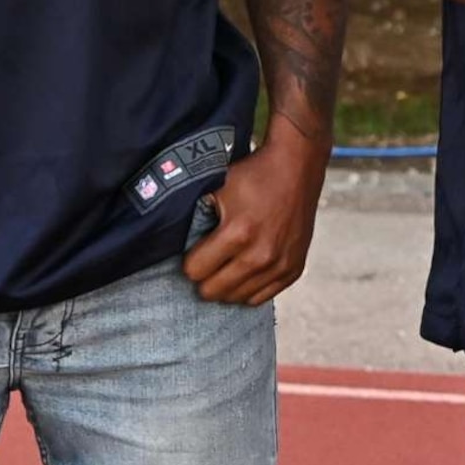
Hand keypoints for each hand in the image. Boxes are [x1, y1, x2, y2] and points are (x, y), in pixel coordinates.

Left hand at [186, 122, 326, 305]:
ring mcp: (280, 264)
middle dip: (205, 276)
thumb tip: (168, 237)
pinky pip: (262, 298)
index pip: (195, 271)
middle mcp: (261, 254)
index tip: (196, 250)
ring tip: (226, 266)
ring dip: (227, 284)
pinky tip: (245, 271)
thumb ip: (194, 214)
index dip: (190, 260)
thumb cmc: (254, 174)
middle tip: (209, 260)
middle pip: (214, 291)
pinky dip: (250, 288)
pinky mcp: (294, 268)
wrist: (297, 166)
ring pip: (237, 298)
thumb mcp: (217, 187)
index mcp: (238, 233)